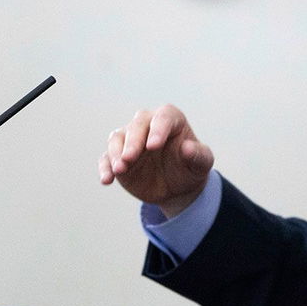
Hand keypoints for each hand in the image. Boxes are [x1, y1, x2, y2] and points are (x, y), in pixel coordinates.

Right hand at [97, 104, 213, 216]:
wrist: (177, 187)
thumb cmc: (191, 168)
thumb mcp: (201, 164)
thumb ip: (198, 155)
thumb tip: (187, 148)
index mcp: (171, 119)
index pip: (163, 117)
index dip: (158, 130)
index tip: (154, 146)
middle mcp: (148, 125)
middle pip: (137, 125)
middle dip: (132, 141)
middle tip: (130, 158)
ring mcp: (131, 140)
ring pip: (117, 138)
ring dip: (116, 153)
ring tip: (120, 170)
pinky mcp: (118, 157)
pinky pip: (106, 158)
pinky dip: (105, 167)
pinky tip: (107, 180)